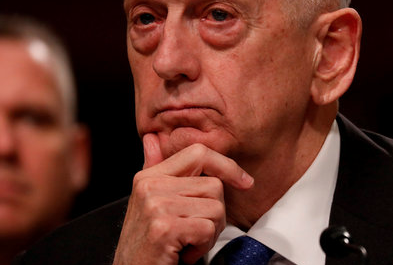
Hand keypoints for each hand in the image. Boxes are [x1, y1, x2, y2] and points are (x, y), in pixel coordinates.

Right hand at [113, 134, 253, 264]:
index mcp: (149, 176)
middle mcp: (150, 185)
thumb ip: (154, 169)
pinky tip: (184, 254)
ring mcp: (155, 205)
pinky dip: (202, 247)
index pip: (198, 153)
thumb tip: (151, 139)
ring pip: (215, 208)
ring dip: (210, 234)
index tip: (245, 181)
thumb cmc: (147, 243)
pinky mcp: (164, 227)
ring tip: (188, 243)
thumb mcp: (148, 202)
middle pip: (214, 185)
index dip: (227, 165)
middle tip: (195, 232)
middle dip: (215, 214)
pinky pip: (207, 229)